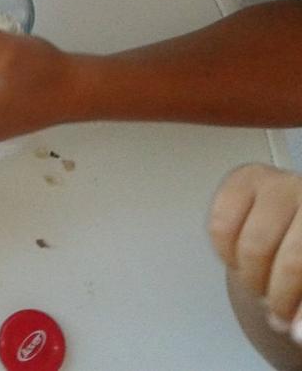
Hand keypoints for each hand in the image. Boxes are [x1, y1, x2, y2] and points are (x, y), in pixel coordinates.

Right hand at [210, 163, 301, 342]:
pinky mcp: (241, 179)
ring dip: (249, 277)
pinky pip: (219, 226)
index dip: (296, 303)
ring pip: (245, 243)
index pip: (300, 263)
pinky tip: (243, 259)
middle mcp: (301, 190)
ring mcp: (272, 181)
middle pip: (274, 255)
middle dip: (272, 294)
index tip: (292, 329)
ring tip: (262, 284)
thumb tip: (296, 332)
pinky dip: (226, 254)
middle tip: (276, 311)